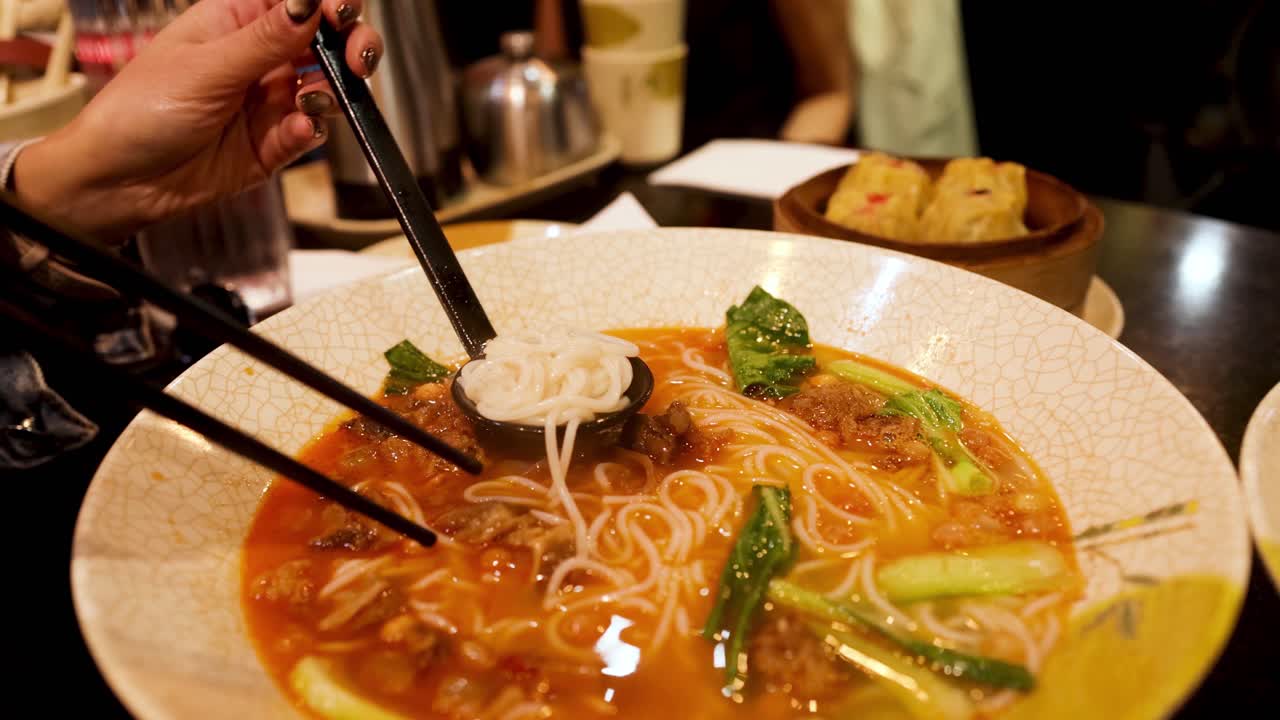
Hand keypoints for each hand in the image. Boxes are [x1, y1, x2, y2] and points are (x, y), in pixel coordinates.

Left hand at [12, 0, 381, 239]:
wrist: (121, 184)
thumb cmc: (139, 113)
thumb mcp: (206, 68)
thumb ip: (266, 39)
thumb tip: (310, 2)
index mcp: (234, 22)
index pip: (296, 2)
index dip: (328, 3)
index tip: (342, 14)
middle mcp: (257, 59)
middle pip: (325, 41)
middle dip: (350, 46)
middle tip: (358, 59)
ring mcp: (268, 102)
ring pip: (327, 88)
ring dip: (333, 93)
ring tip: (313, 101)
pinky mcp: (274, 144)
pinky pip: (310, 132)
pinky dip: (310, 131)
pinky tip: (296, 130)